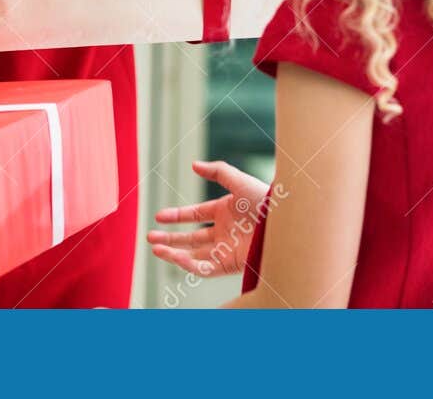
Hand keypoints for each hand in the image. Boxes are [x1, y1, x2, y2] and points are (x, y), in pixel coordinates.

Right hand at [146, 159, 270, 277]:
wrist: (282, 224)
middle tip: (150, 237)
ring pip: (194, 255)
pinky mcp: (229, 264)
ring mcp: (225, 248)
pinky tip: (175, 256)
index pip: (195, 215)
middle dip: (170, 238)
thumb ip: (217, 171)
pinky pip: (204, 268)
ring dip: (173, 253)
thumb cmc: (266, 201)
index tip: (159, 216)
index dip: (176, 216)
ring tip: (155, 248)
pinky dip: (188, 264)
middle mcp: (223, 231)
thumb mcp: (239, 181)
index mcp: (225, 211)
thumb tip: (193, 164)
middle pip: (191, 238)